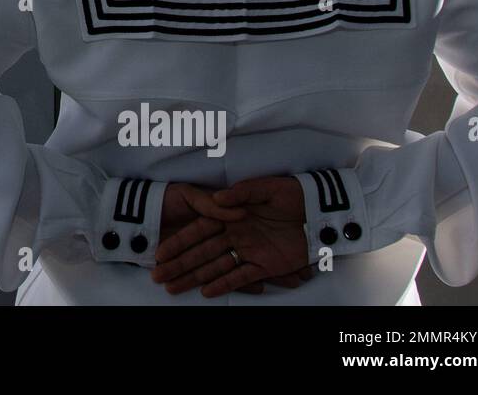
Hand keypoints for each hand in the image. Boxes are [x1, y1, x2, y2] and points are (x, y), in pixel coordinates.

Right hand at [153, 175, 309, 297]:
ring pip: (215, 267)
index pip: (197, 231)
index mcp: (231, 215)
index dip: (178, 242)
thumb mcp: (267, 187)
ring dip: (195, 277)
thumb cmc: (291, 194)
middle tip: (158, 276)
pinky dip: (224, 284)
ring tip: (174, 288)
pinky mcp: (264, 265)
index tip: (161, 252)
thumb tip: (220, 200)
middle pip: (201, 252)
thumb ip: (243, 192)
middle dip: (179, 265)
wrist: (319, 209)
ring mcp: (248, 251)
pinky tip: (205, 291)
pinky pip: (240, 277)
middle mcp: (235, 235)